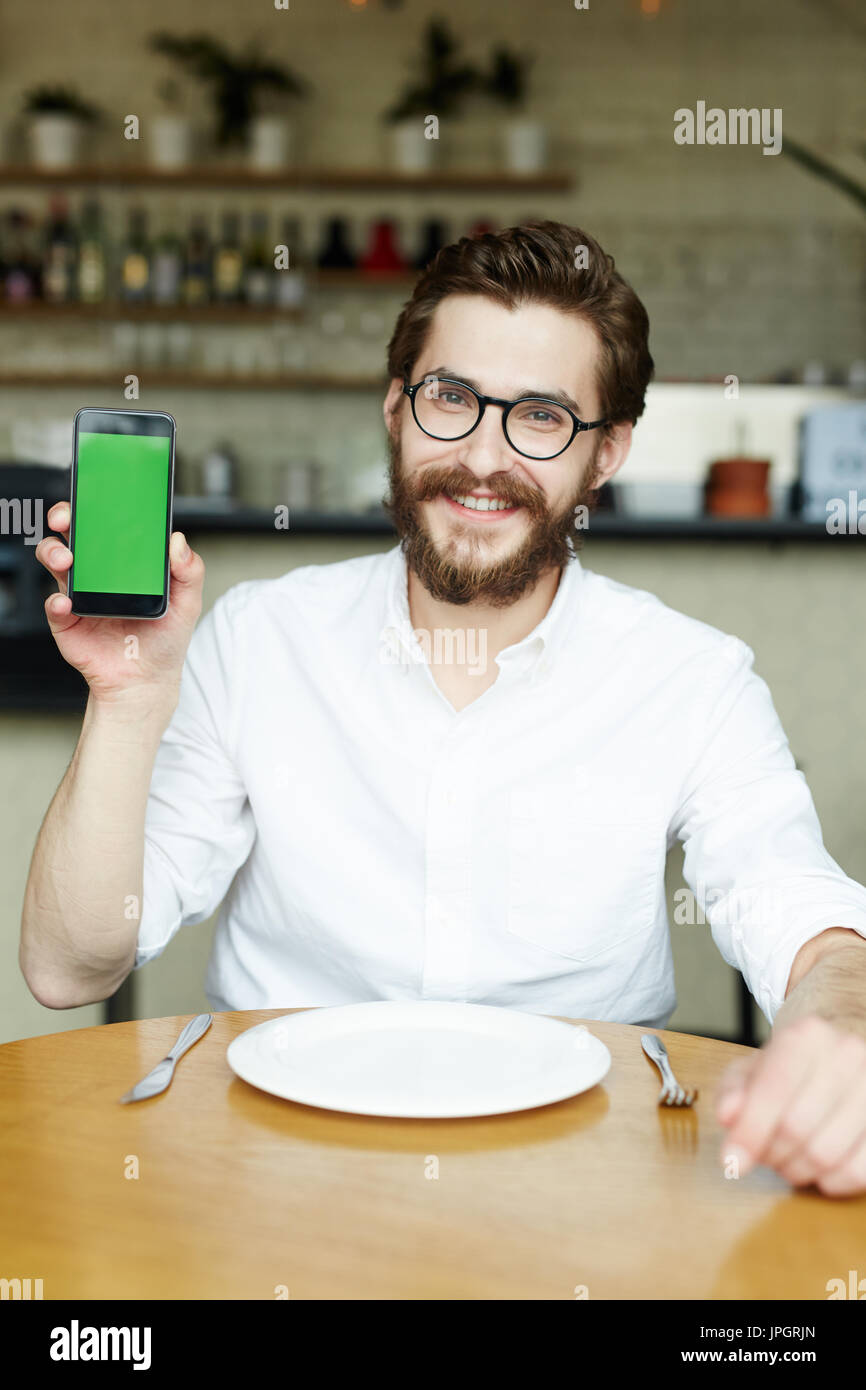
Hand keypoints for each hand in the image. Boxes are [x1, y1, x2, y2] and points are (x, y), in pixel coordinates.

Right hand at [35, 501, 204, 706]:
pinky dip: (55, 602)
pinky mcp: (66, 621)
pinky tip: (66, 603)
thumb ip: (189, 572)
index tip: (96, 495)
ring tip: (67, 560)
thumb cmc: (165, 640)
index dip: (98, 506)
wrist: (146, 682)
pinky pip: (53, 605)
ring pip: (55, 560)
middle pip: (73, 534)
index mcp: (125, 561)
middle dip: (65, 518)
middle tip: (68, 519)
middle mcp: (98, 572)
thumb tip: (177, 541)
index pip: (107, 524)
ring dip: (54, 553)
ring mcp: (79, 594)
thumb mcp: (187, 603)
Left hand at [716, 1015, 865, 1195]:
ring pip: (826, 1153)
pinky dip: (831, 1182)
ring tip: (788, 1161)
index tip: (732, 1162)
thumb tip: (728, 1117)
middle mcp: (847, 1055)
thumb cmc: (791, 1069)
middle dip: (771, 1154)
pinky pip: (859, 1170)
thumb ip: (733, 1091)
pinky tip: (819, 1172)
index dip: (750, 1132)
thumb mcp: (753, 1069)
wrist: (841, 1055)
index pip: (774, 1090)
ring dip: (797, 1170)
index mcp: (807, 1036)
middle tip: (764, 1156)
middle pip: (796, 1127)